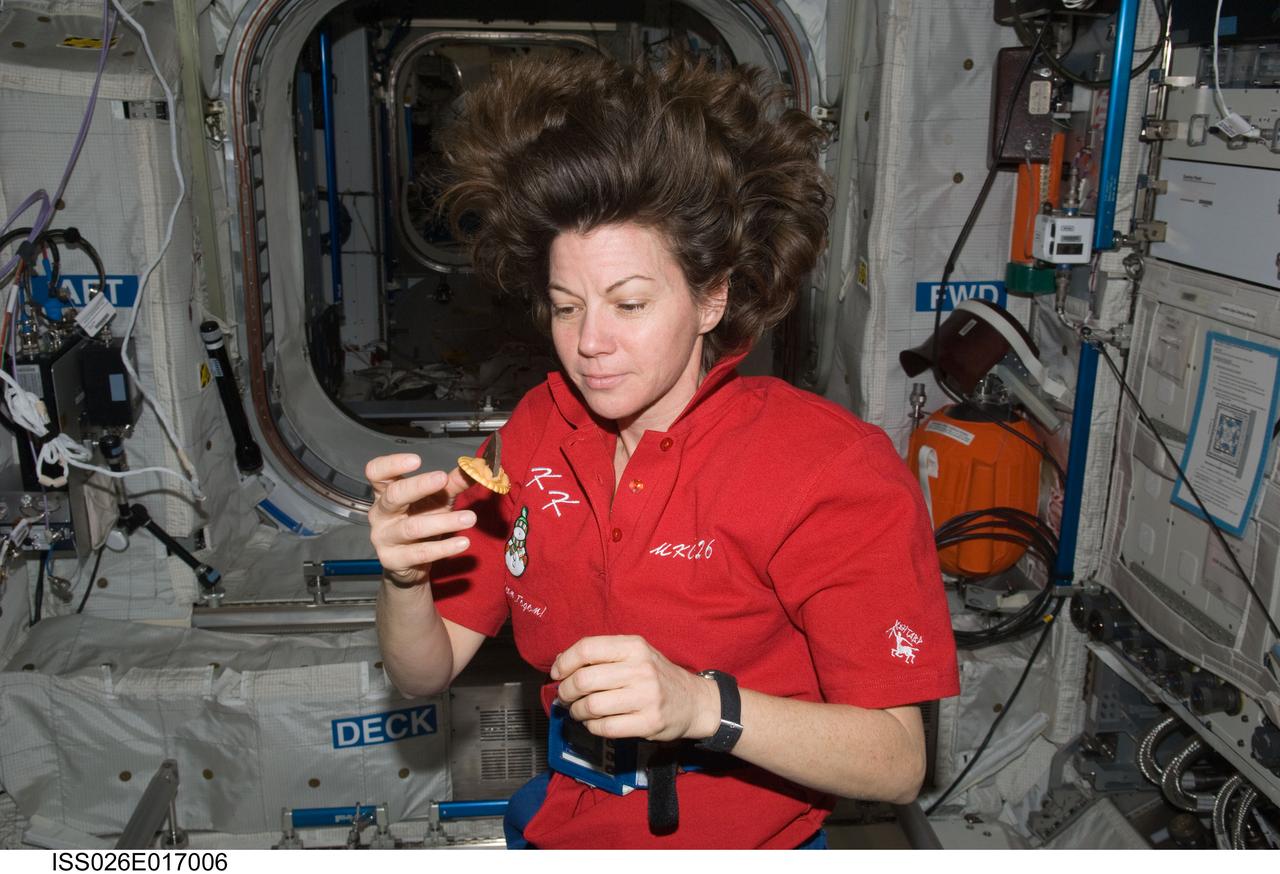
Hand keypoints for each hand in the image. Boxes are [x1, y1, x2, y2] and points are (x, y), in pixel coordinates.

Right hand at [366, 453, 474, 586]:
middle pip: (393, 495)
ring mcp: (383, 538)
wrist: (410, 563)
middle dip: (419, 486)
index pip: (376, 472)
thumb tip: (476, 467)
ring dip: (443, 521)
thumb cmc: (420, 521)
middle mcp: (380, 513)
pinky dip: (443, 548)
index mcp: (385, 492)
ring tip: (470, 518)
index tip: (416, 460)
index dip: (392, 464)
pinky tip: (463, 543)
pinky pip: (420, 553)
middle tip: (443, 478)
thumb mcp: (438, 499)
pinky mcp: (393, 560)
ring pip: (412, 527)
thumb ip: (453, 483)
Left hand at [551, 635, 719, 741]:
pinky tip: (595, 723)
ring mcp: (646, 697)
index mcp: (633, 646)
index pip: (586, 649)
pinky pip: (604, 728)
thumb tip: (560, 663)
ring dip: (577, 712)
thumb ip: (601, 655)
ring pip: (591, 706)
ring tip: (579, 711)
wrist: (693, 701)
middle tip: (565, 697)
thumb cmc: (656, 676)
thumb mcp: (634, 654)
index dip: (564, 662)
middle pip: (584, 680)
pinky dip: (592, 727)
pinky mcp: (648, 723)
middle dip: (566, 691)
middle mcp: (640, 669)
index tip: (557, 674)